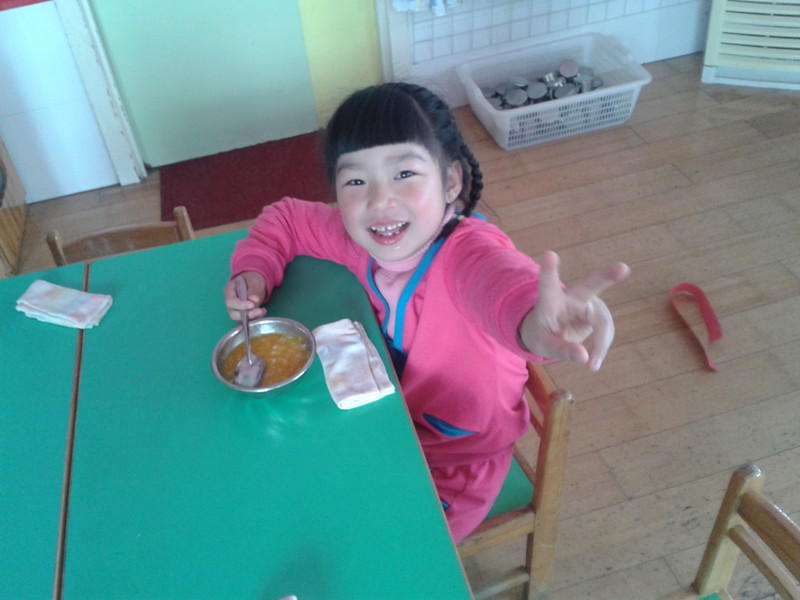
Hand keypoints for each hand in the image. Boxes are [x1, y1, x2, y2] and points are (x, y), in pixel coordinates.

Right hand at [224, 271, 266, 320]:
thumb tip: (254, 301)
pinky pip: (246, 320)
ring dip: (252, 317)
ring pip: (240, 319)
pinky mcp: (242, 314)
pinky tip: (261, 312)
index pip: (230, 301)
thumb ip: (253, 291)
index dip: (240, 305)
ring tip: (262, 311)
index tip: (252, 305)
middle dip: (247, 314)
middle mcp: (230, 302)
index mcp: (229, 290)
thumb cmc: (252, 279)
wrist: (255, 281)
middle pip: (233, 313)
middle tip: (259, 311)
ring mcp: (235, 309)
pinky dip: (254, 318)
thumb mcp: (254, 281)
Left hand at [519, 251, 629, 370]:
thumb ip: (562, 350)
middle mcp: (571, 296)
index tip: (549, 255)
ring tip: (592, 366)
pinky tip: (594, 358)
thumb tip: (586, 358)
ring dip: (601, 343)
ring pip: (602, 321)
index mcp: (549, 300)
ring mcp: (587, 302)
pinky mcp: (598, 312)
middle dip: (607, 276)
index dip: (549, 271)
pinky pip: (606, 330)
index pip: (548, 284)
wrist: (546, 330)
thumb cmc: (540, 334)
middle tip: (623, 268)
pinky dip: (602, 345)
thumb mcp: (543, 345)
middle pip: (591, 284)